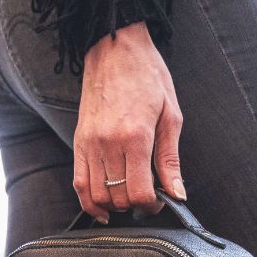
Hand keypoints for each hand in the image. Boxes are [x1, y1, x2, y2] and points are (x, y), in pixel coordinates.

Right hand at [74, 22, 184, 223]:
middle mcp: (108, 143)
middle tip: (147, 196)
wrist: (115, 47)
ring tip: (127, 197)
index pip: (139, 192)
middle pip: (119, 198)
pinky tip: (103, 208)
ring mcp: (90, 143)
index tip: (159, 200)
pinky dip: (90, 202)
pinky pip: (79, 184)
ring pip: (98, 196)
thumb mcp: (171, 115)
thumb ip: (170, 159)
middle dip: (135, 205)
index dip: (152, 205)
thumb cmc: (146, 75)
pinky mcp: (79, 141)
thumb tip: (177, 192)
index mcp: (135, 136)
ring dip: (114, 205)